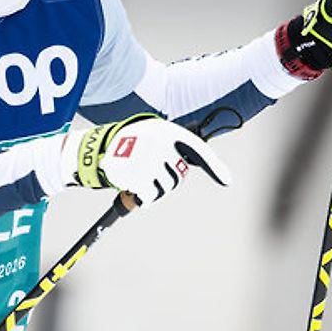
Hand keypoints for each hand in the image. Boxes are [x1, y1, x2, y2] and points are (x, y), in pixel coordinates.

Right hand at [61, 114, 231, 205]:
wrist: (104, 144)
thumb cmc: (141, 144)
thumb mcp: (161, 139)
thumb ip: (183, 153)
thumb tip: (222, 175)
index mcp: (170, 133)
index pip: (198, 150)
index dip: (214, 166)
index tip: (227, 181)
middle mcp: (160, 144)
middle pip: (178, 178)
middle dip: (167, 181)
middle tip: (152, 171)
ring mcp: (146, 159)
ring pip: (164, 189)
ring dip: (154, 189)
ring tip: (140, 175)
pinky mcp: (133, 174)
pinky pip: (148, 197)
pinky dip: (143, 198)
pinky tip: (133, 186)